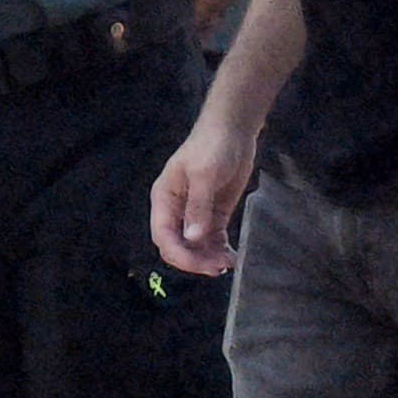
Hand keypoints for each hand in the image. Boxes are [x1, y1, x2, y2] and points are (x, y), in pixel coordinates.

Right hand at [151, 117, 259, 275]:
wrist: (234, 130)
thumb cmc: (213, 146)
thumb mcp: (204, 174)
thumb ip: (198, 206)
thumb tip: (193, 237)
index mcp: (164, 199)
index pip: (164, 235)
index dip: (180, 254)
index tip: (202, 264)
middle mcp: (176, 210)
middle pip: (176, 245)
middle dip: (194, 260)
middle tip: (219, 267)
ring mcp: (195, 214)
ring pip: (194, 247)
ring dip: (208, 258)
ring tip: (228, 263)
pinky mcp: (214, 215)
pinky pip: (212, 240)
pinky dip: (219, 251)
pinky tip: (232, 257)